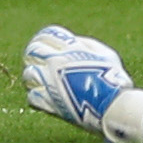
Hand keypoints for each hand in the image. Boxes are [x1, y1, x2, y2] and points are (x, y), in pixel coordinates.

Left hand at [23, 26, 142, 141]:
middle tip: (35, 60)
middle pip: (32, 51)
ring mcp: (50, 82)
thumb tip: (72, 41)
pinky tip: (43, 95)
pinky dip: (36, 95)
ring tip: (38, 79)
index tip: (43, 44)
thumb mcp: (106, 54)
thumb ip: (87, 44)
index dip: (42, 39)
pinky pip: (32, 96)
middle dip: (32, 54)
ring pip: (28, 74)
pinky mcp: (48, 102)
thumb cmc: (114, 79)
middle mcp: (56, 63)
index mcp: (70, 48)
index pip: (45, 36)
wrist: (112, 106)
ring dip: (32, 75)